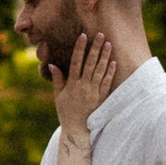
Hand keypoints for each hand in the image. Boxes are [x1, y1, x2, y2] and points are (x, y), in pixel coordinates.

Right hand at [51, 28, 117, 150]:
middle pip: (90, 63)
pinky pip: (106, 83)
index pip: (75, 62)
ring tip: (108, 44)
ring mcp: (93, 92)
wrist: (76, 130)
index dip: (79, 48)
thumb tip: (52, 64)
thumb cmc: (65, 112)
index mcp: (71, 84)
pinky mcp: (101, 98)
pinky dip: (110, 73)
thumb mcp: (58, 96)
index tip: (83, 36)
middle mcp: (83, 86)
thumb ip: (57, 79)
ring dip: (104, 57)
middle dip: (95, 48)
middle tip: (100, 34)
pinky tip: (113, 62)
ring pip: (99, 71)